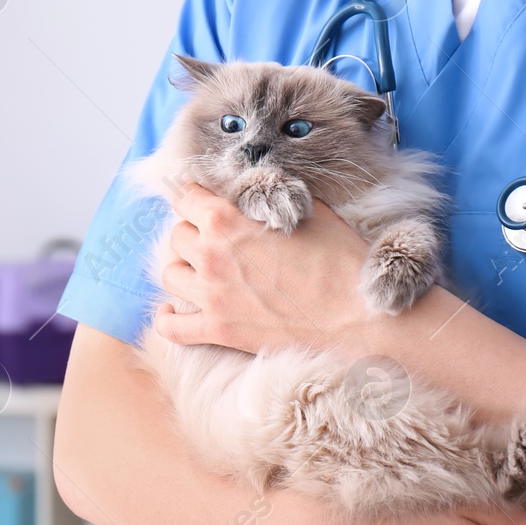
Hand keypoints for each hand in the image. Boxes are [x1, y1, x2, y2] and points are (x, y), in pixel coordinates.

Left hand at [152, 182, 372, 354]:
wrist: (357, 315)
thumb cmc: (339, 259)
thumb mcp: (308, 210)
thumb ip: (272, 198)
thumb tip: (260, 194)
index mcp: (226, 220)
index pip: (187, 197)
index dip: (196, 197)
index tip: (203, 201)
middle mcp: (210, 255)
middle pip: (177, 235)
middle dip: (193, 233)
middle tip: (213, 239)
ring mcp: (211, 296)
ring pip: (170, 275)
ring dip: (183, 269)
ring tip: (200, 271)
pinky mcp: (219, 330)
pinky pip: (171, 327)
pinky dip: (168, 319)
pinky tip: (175, 311)